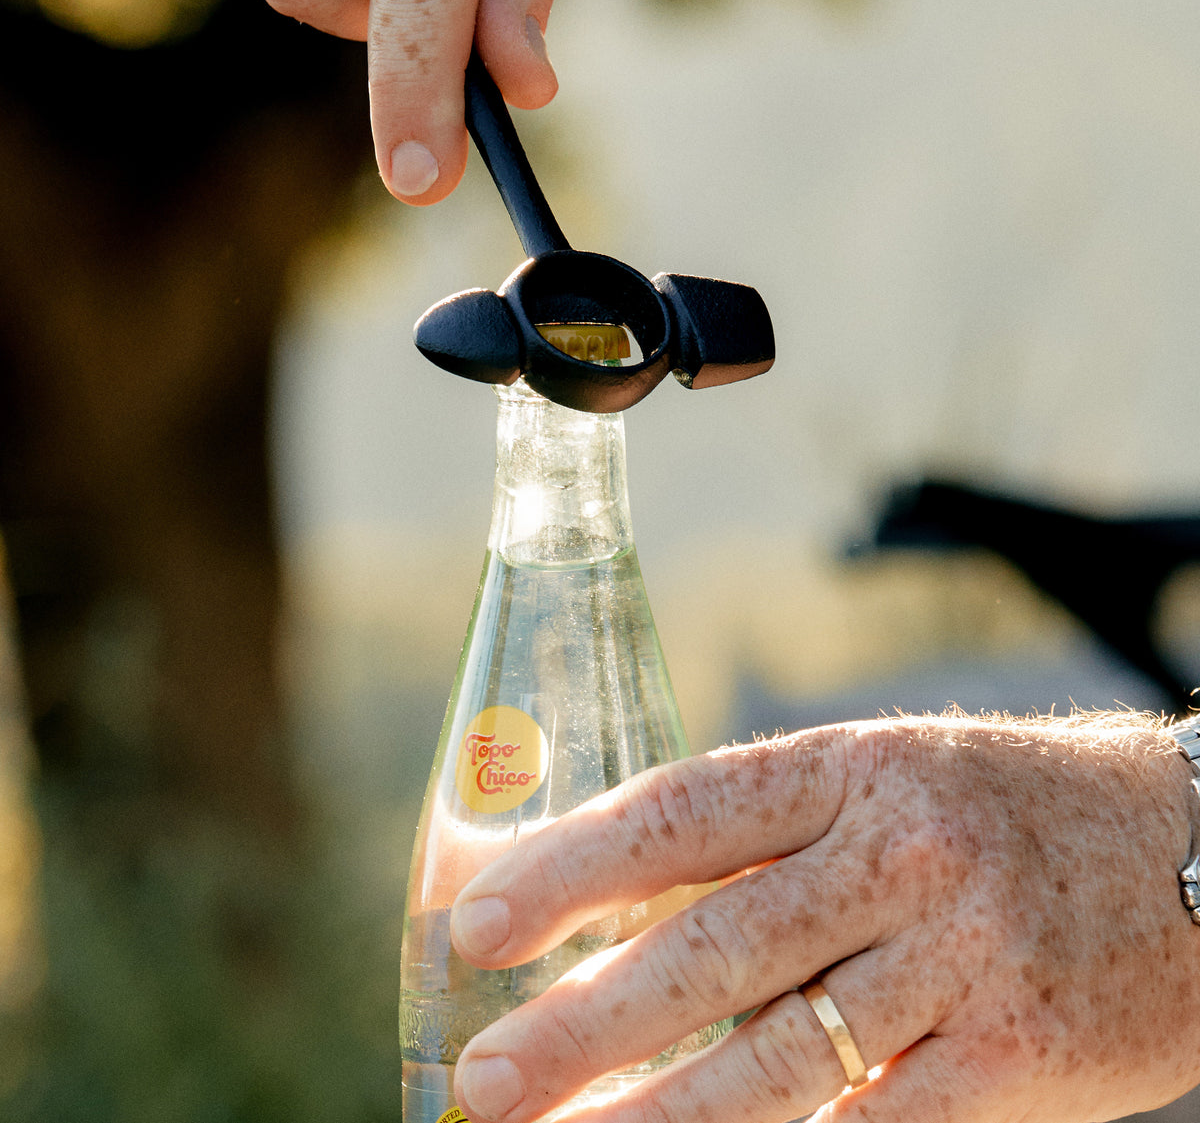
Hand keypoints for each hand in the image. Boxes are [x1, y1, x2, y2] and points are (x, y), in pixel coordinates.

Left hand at [449, 716, 1199, 1122]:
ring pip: (783, 1051)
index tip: (476, 919)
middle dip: (588, 1019)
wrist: (1191, 849)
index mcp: (851, 764)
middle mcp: (900, 849)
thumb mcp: (882, 781)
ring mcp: (962, 954)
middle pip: (716, 942)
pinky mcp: (1016, 1056)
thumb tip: (602, 895)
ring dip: (660, 1115)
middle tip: (486, 1077)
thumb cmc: (999, 812)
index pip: (684, 810)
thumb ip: (762, 836)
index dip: (571, 866)